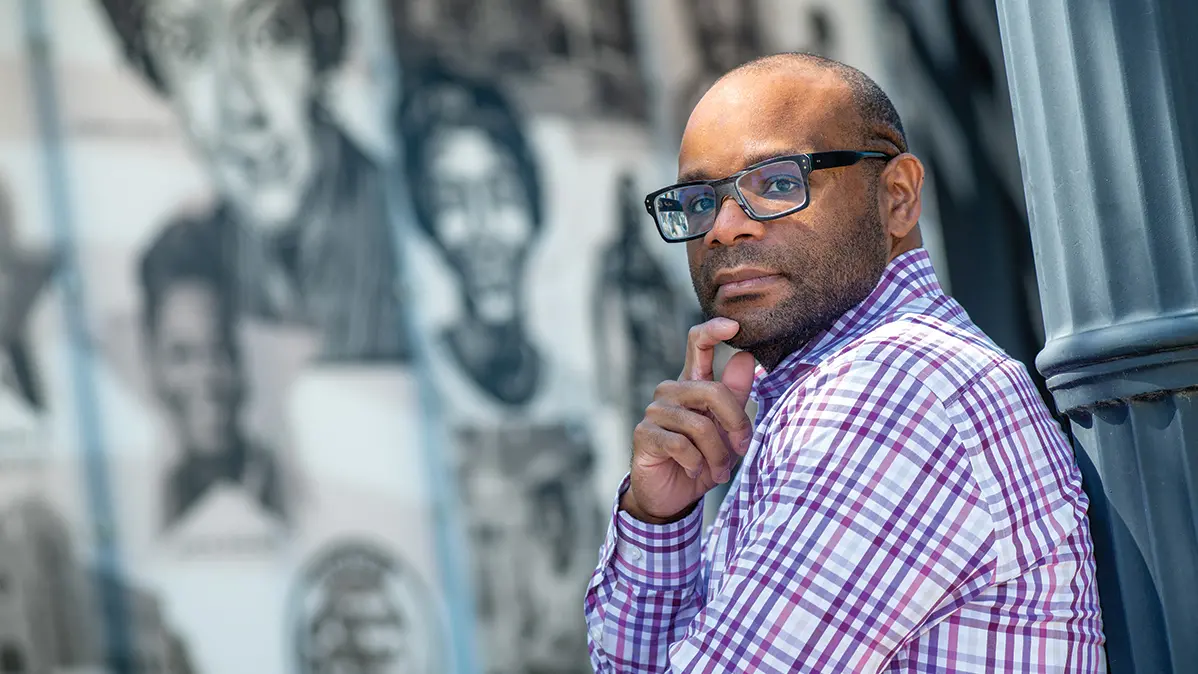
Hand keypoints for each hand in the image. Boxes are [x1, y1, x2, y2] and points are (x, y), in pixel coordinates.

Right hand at [622, 318, 756, 523]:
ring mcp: (655, 411)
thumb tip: (747, 357)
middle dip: (736, 424)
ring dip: (717, 454)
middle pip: (712, 390)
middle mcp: (672, 391)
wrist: (672, 496)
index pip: (698, 344)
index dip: (714, 330)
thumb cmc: (703, 459)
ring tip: (720, 472)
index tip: (735, 324)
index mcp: (693, 383)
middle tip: (742, 449)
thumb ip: (735, 395)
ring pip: (699, 424)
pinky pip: (681, 444)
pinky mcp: (644, 434)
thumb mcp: (727, 430)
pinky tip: (693, 471)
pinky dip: (696, 463)